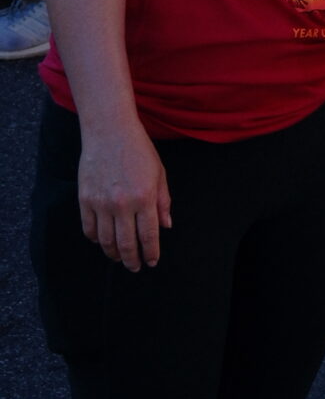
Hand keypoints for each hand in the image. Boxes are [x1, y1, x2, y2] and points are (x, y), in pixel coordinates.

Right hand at [78, 123, 170, 270]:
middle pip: (126, 244)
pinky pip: (89, 228)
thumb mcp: (159, 173)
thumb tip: (166, 226)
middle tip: (135, 267)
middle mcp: (123, 204)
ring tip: (119, 257)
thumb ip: (163, 202)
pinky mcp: (85, 199)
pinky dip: (95, 239)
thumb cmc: (138, 150)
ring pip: (106, 241)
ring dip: (113, 254)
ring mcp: (101, 203)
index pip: (149, 236)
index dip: (151, 253)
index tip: (152, 262)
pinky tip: (102, 241)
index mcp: (145, 197)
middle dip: (132, 260)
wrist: (110, 131)